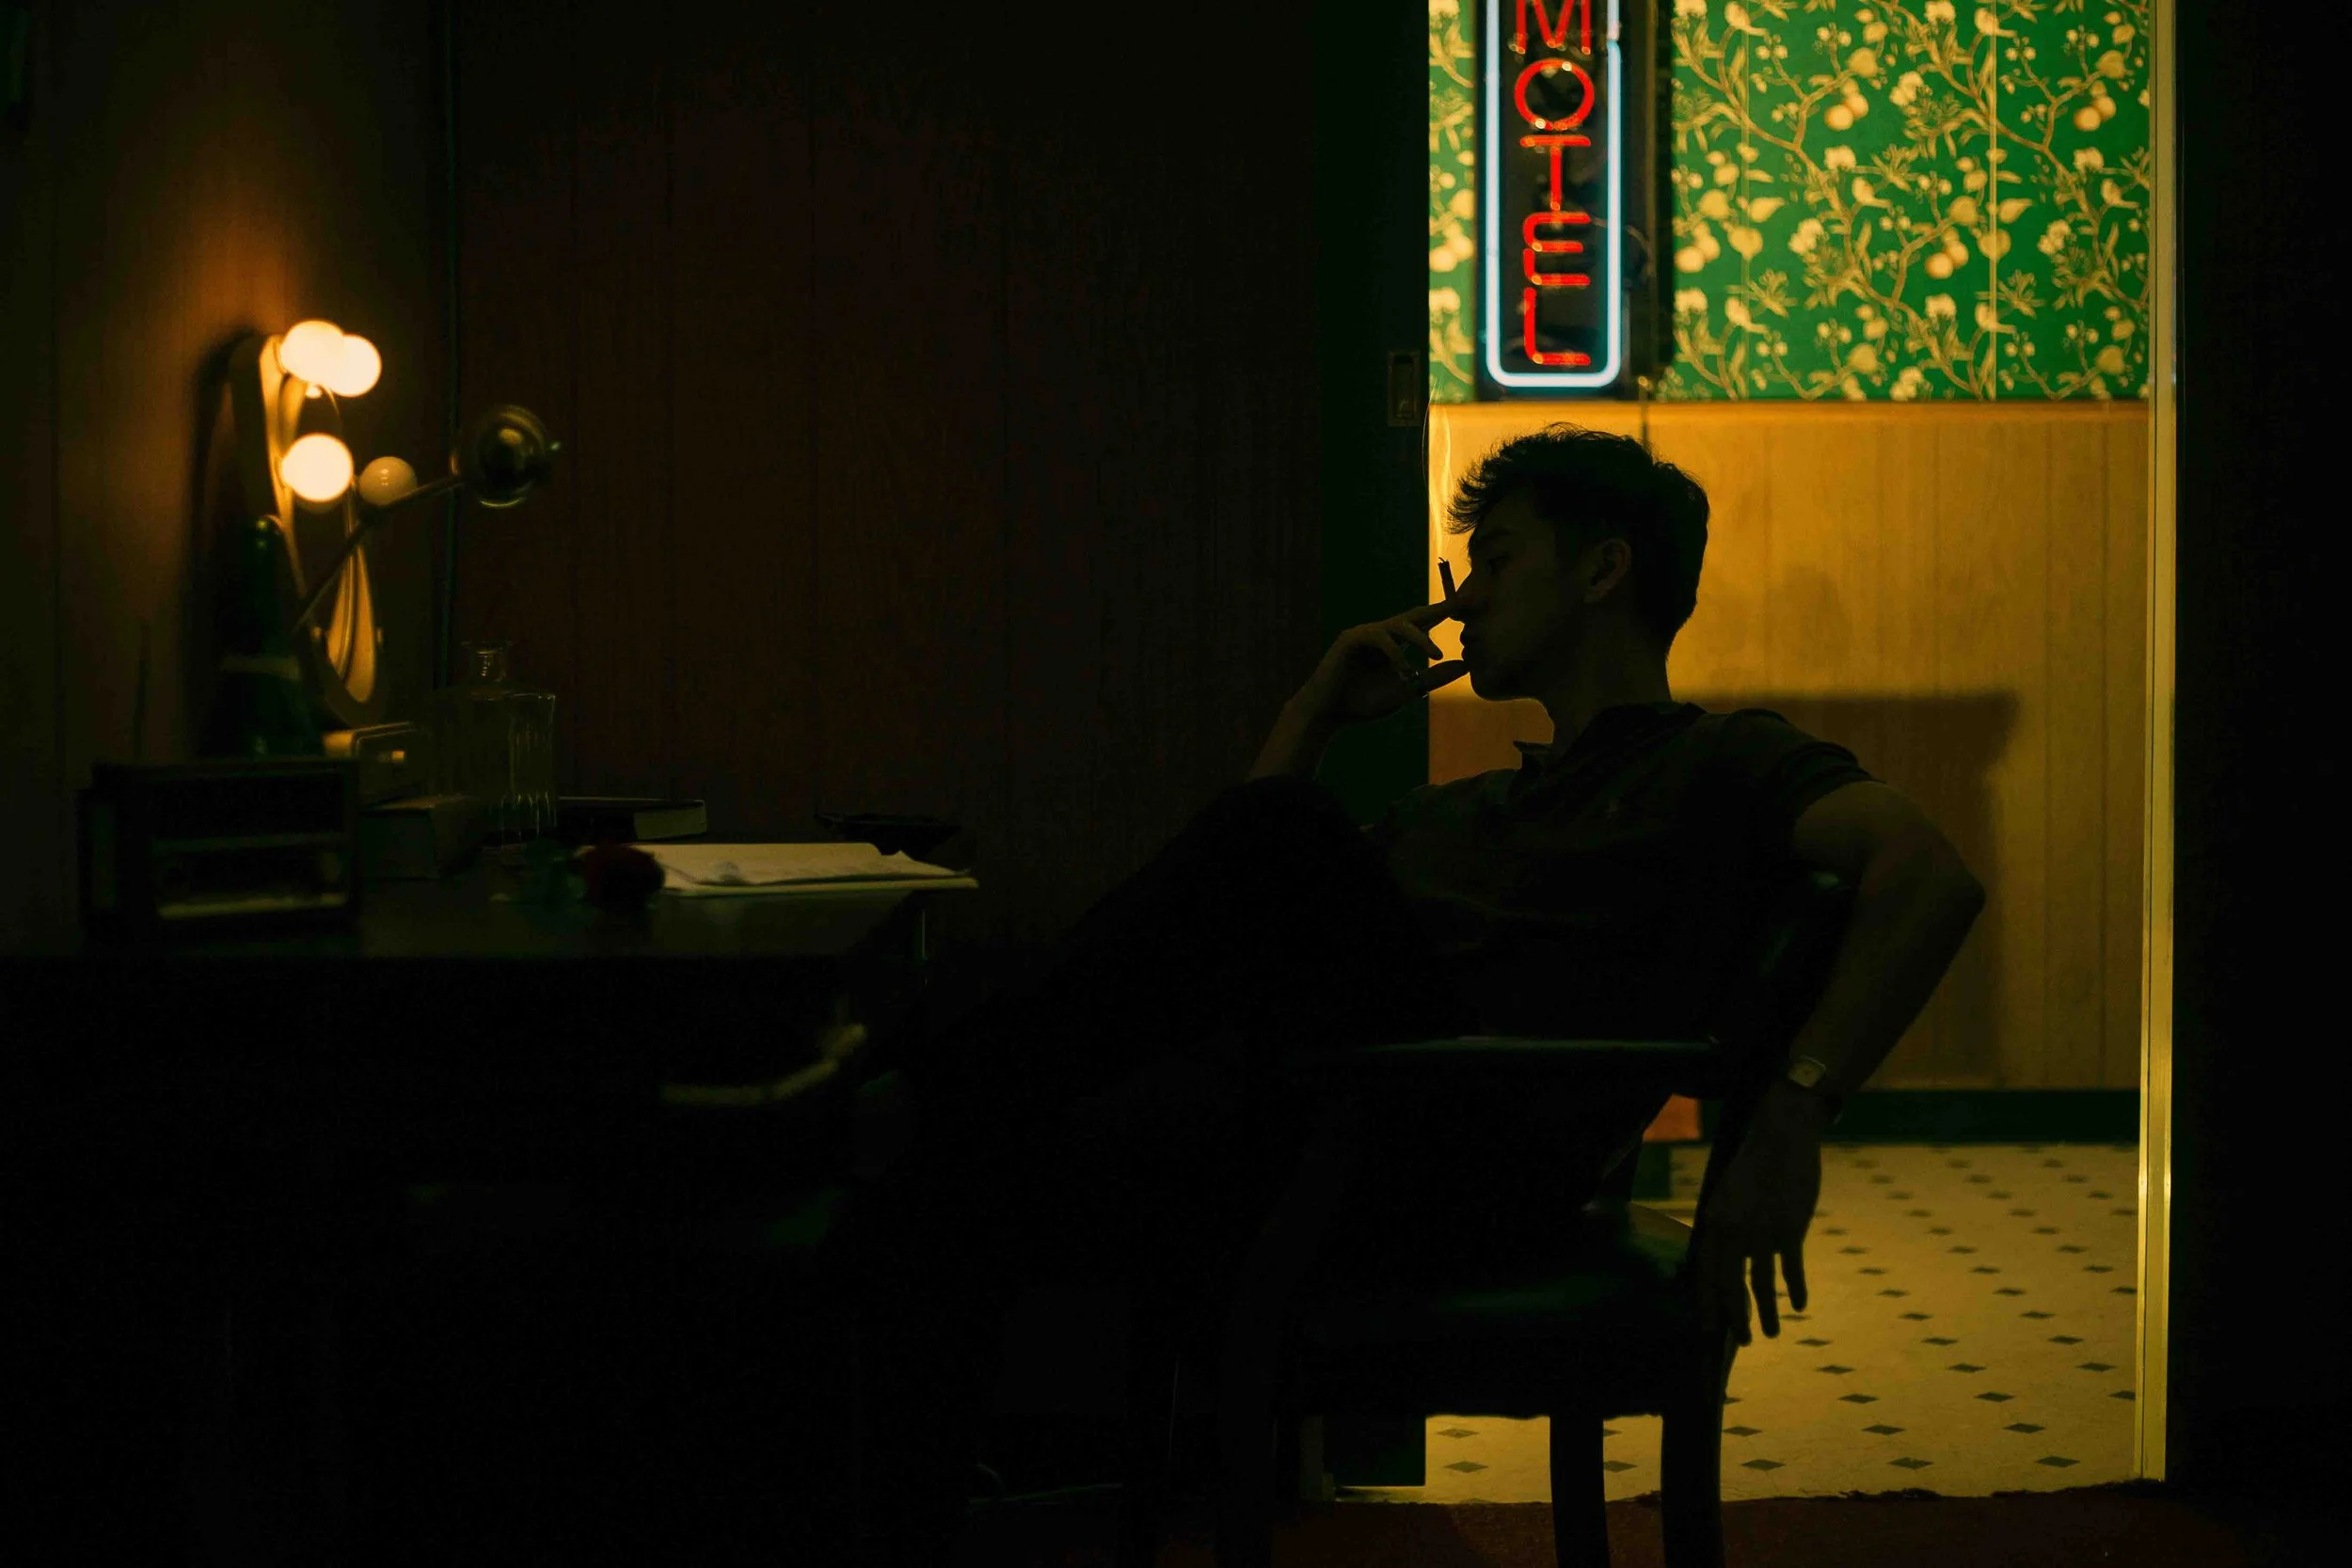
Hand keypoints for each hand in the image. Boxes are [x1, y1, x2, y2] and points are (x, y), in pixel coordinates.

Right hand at [1298, 599, 1467, 725]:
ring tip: (1435, 655)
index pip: (1422, 624)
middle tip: (1462, 603)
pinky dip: (1394, 652)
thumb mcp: (1406, 691)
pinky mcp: (1350, 639)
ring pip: (1399, 625)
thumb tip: (1464, 665)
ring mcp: (1364, 634)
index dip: (1443, 615)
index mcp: (1394, 644)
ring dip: (1420, 639)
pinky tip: (1403, 669)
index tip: (1469, 608)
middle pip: (1414, 615)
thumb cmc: (1363, 703)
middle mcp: (1380, 633)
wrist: (1328, 714)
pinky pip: (1379, 638)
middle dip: (1438, 609)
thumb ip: (1432, 678)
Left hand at [1688, 1083, 1828, 1344]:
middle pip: (1728, 1284)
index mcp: (1713, 1219)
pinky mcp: (1789, 1226)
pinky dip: (1795, 1288)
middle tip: (1743, 1342)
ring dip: (1765, 1313)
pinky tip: (1800, 1305)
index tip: (1708, 1327)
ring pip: (1759, 1283)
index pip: (1703, 1270)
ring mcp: (1760, 1229)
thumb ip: (1724, 1224)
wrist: (1782, 1135)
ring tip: (1773, 1335)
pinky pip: (1790, 1268)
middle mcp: (1732, 1228)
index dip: (1706, 1301)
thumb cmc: (1756, 1165)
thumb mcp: (1727, 1193)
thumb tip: (1723, 1256)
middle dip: (1734, 1318)